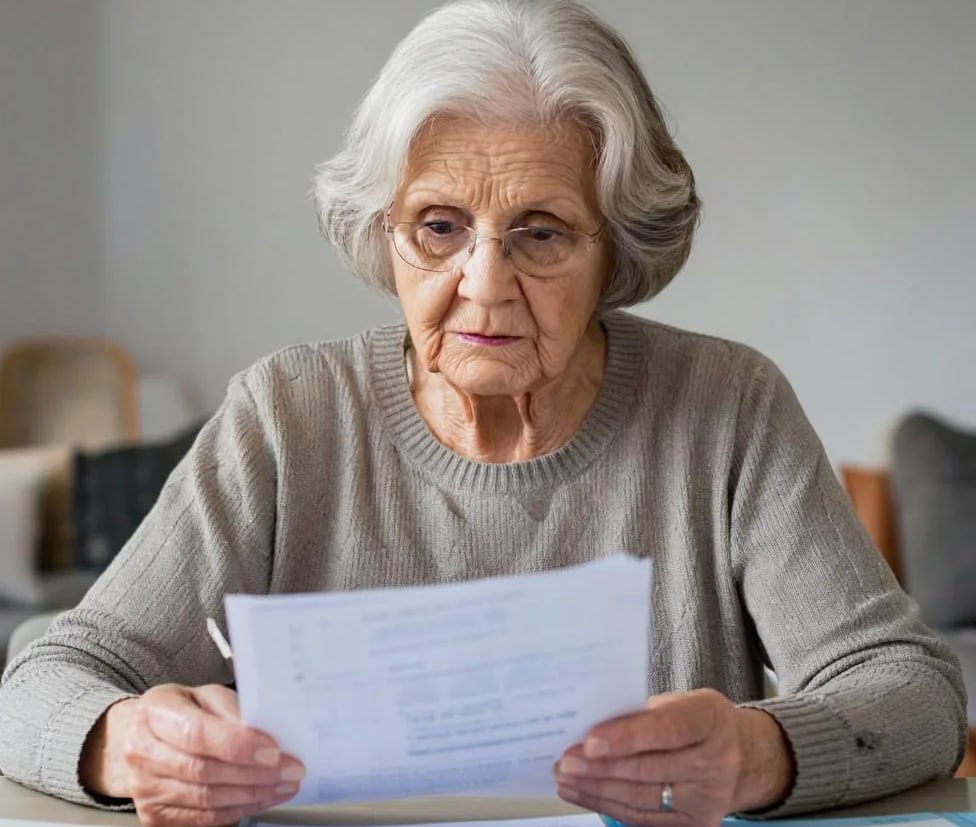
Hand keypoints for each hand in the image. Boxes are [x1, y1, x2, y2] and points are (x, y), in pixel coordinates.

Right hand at [79, 684, 305, 826]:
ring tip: (283, 785)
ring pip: (206, 799)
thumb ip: (232, 709)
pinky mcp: (154, 814)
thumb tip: (266, 732)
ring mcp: (144, 788)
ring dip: (252, 795)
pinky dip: (238, 809)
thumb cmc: (182, 711)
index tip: (274, 751)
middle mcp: (141, 752)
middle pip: (203, 771)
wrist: (143, 736)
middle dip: (254, 774)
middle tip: (290, 770)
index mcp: (155, 712)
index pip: (197, 733)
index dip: (238, 745)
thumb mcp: (205, 694)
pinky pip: (203, 818)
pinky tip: (262, 798)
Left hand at [553, 689, 793, 826]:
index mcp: (710, 718)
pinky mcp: (696, 823)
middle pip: (649, 769)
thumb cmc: (691, 719)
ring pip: (642, 798)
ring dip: (597, 789)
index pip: (666, 729)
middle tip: (565, 762)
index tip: (589, 741)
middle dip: (601, 767)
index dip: (626, 736)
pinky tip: (583, 793)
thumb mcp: (676, 701)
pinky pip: (644, 818)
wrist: (736, 755)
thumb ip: (640, 712)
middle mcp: (717, 761)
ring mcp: (708, 798)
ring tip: (565, 778)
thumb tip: (586, 726)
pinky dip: (607, 805)